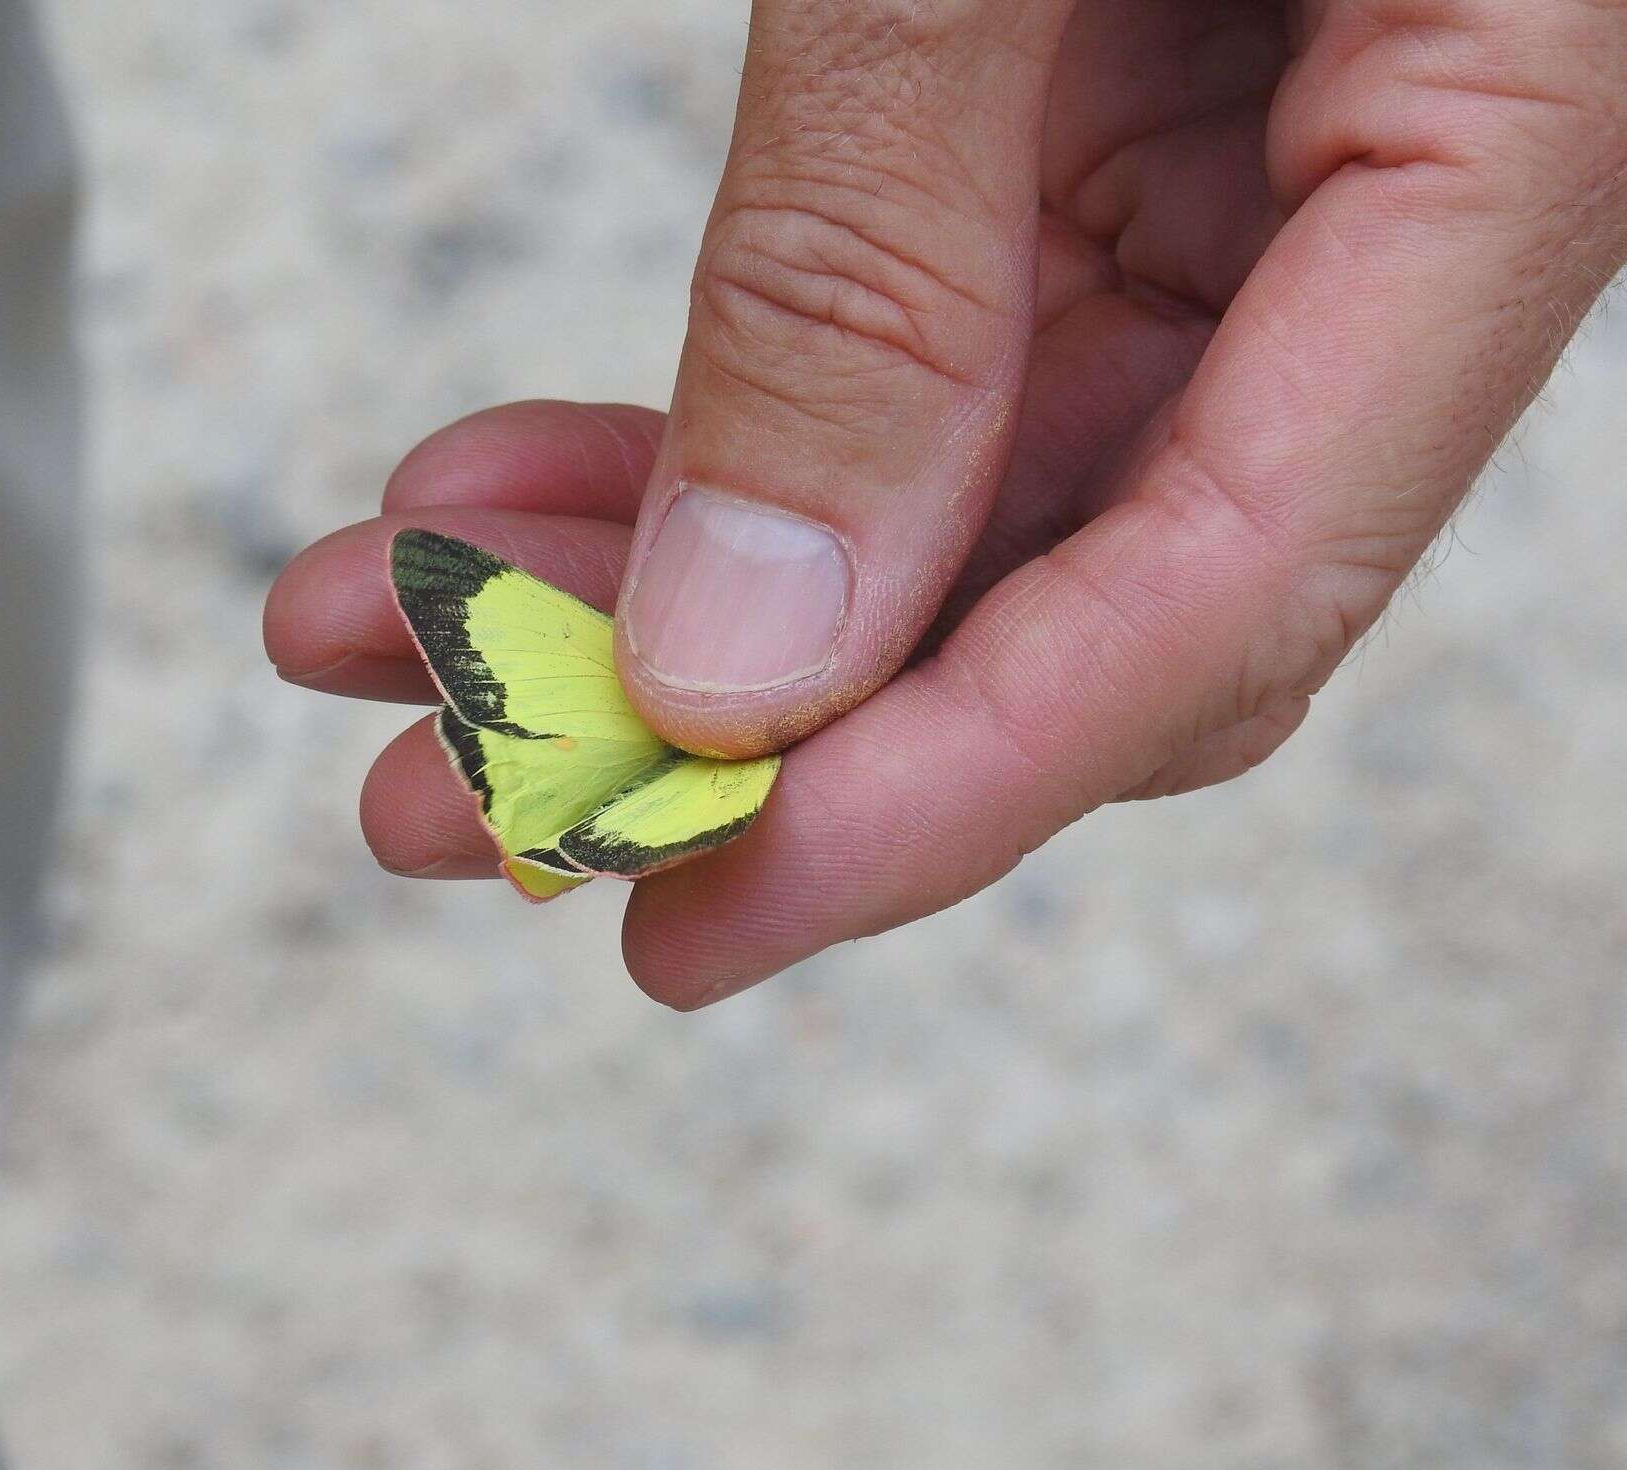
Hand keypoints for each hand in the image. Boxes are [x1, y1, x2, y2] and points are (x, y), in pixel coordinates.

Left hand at [267, 0, 1626, 1006]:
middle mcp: (1365, 228)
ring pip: (932, 514)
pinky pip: (896, 367)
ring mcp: (1229, 199)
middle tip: (448, 814)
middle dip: (724, 728)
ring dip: (642, 597)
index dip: (932, 795)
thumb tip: (750, 644)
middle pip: (1049, 607)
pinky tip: (495, 480)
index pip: (1216, 601)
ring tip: (391, 649)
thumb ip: (891, 265)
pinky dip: (683, 441)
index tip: (683, 904)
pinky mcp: (1091, 153)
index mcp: (1493, 149)